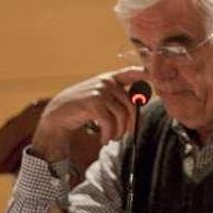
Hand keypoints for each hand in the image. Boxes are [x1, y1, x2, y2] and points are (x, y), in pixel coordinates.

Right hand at [31, 67, 146, 161]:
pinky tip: (104, 139)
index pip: (132, 72)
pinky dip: (108, 133)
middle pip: (131, 105)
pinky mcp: (93, 102)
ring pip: (121, 115)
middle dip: (130, 124)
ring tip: (111, 138)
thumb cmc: (83, 109)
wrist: (57, 115)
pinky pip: (109, 121)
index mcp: (111, 78)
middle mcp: (107, 82)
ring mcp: (100, 90)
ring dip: (118, 131)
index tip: (155, 77)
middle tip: (124, 135)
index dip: (145, 73)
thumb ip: (118, 98)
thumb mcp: (102, 98)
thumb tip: (141, 107)